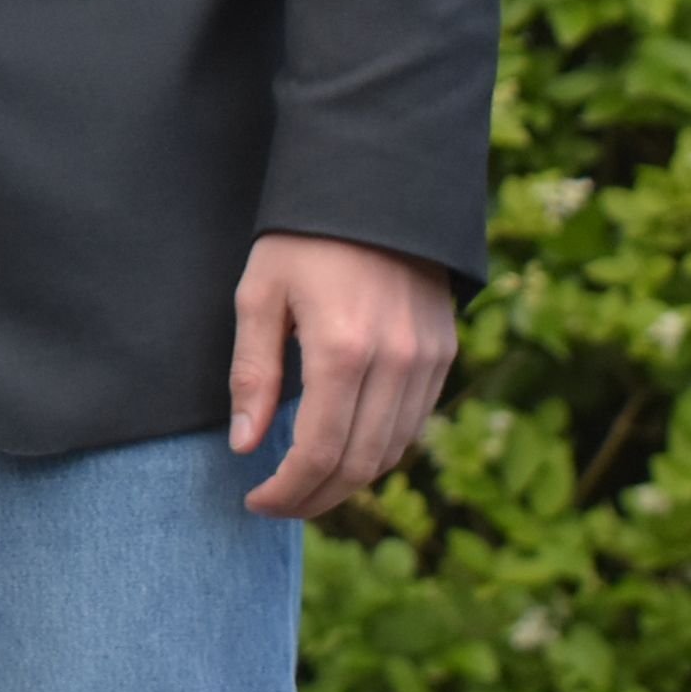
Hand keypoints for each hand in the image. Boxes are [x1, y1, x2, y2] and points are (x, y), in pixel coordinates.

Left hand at [229, 232, 457, 518]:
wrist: (374, 187)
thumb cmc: (303, 238)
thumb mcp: (259, 295)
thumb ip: (252, 375)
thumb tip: (246, 446)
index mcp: (343, 350)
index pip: (319, 452)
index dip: (287, 490)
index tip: (255, 500)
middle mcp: (396, 363)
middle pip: (360, 465)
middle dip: (315, 497)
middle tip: (277, 504)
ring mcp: (428, 360)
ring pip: (392, 452)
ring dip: (348, 481)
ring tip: (305, 484)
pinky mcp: (445, 353)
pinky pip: (414, 424)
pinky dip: (378, 449)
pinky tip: (343, 448)